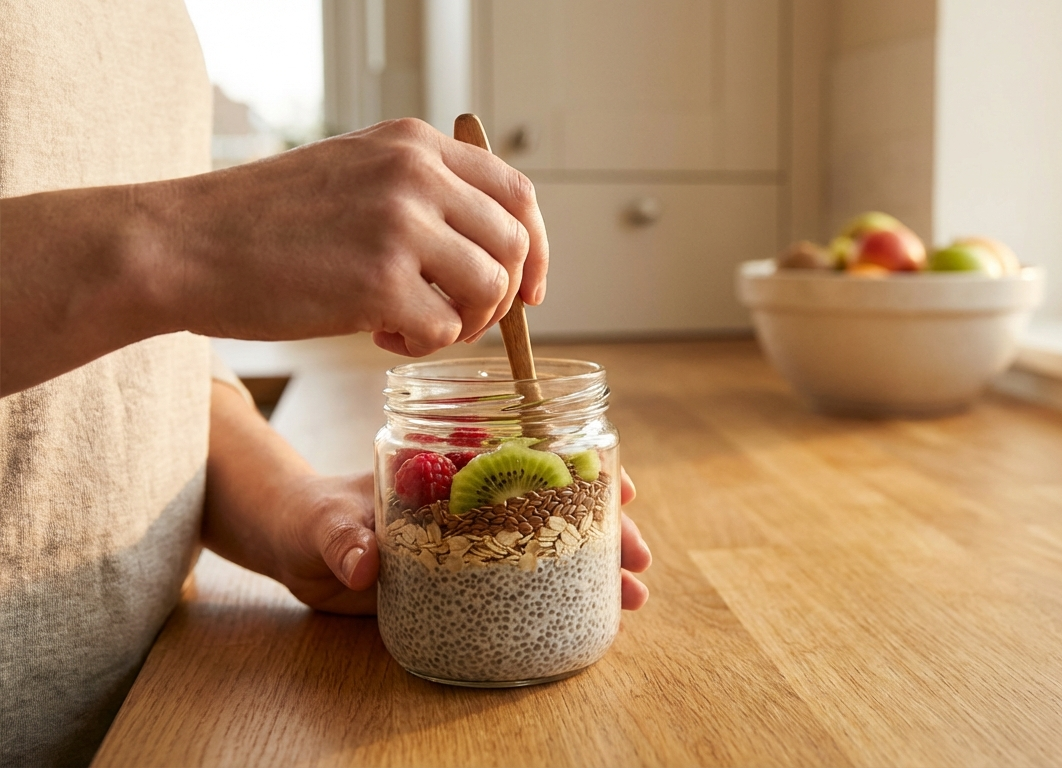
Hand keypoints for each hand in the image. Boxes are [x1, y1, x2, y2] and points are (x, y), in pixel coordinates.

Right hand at [154, 118, 548, 355]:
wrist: (182, 244)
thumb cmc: (263, 222)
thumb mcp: (354, 173)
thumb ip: (421, 192)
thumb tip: (493, 250)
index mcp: (414, 143)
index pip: (517, 193)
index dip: (535, 248)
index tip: (530, 292)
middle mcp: (416, 174)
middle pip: (513, 245)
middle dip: (500, 298)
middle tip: (457, 321)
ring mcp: (401, 225)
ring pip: (489, 289)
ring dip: (462, 324)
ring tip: (409, 324)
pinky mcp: (380, 281)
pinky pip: (443, 329)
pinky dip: (420, 344)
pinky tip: (376, 332)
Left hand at [277, 468, 651, 614]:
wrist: (295, 546)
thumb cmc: (312, 514)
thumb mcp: (326, 521)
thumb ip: (344, 539)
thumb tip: (365, 562)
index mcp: (452, 468)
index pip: (530, 459)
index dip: (579, 470)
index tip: (621, 484)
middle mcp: (474, 502)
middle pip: (553, 507)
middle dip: (602, 529)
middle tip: (638, 559)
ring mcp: (473, 543)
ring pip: (545, 547)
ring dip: (592, 567)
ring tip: (631, 597)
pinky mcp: (464, 582)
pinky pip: (519, 588)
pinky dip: (556, 597)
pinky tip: (593, 614)